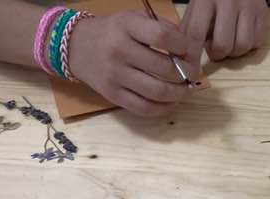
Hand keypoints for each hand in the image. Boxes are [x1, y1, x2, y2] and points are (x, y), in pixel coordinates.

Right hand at [68, 12, 193, 116]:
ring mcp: (115, 75)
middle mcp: (119, 50)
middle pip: (164, 68)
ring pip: (157, 92)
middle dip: (186, 74)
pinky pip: (144, 108)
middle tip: (193, 75)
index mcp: (126, 26)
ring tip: (186, 90)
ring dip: (179, 94)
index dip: (182, 46)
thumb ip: (161, 29)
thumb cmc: (114, 32)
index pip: (162, 36)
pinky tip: (171, 102)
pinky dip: (164, 109)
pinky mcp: (113, 95)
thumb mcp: (133, 19)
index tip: (188, 51)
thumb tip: (189, 51)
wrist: (77, 47)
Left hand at [182, 0, 266, 63]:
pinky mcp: (263, 12)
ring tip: (228, 43)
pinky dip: (248, 46)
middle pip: (222, 45)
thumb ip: (190, 24)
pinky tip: (240, 36)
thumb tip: (181, 52)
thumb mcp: (197, 0)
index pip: (196, 33)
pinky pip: (257, 42)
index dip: (192, 55)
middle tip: (213, 50)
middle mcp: (229, 1)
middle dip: (216, 55)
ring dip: (233, 53)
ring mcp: (249, 6)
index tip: (190, 68)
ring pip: (242, 46)